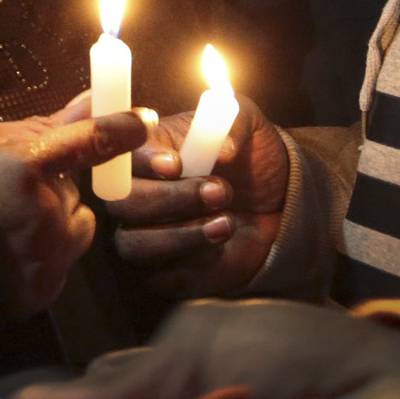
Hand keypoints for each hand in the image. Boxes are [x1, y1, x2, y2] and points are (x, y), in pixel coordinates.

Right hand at [0, 94, 148, 309]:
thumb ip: (55, 125)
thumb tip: (97, 97)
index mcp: (24, 168)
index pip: (90, 142)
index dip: (119, 130)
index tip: (141, 122)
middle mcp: (41, 214)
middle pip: (76, 197)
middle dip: (57, 194)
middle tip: (19, 196)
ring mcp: (44, 256)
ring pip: (72, 232)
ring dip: (54, 228)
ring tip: (11, 226)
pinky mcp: (41, 290)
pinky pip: (60, 265)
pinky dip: (43, 258)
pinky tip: (10, 251)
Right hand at [108, 94, 285, 296]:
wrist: (278, 204)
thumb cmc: (249, 158)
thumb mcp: (247, 124)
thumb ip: (232, 122)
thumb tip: (224, 149)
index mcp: (143, 152)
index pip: (121, 156)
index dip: (142, 161)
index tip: (176, 164)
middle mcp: (134, 193)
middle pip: (122, 203)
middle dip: (169, 198)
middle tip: (219, 191)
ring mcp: (142, 234)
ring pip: (133, 244)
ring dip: (180, 235)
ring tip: (226, 223)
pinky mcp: (161, 272)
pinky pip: (159, 276)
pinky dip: (191, 263)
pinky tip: (221, 247)